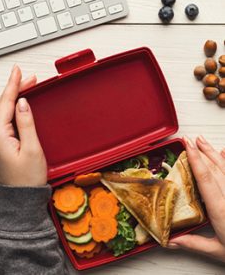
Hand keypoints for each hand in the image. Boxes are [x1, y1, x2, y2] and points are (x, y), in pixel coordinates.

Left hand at [0, 65, 46, 186]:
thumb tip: (22, 103)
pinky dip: (11, 107)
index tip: (17, 71)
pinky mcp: (0, 143)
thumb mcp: (32, 149)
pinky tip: (19, 104)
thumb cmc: (28, 177)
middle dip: (13, 88)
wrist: (22, 197)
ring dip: (12, 97)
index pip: (5, 103)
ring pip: (1, 110)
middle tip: (27, 78)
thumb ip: (26, 123)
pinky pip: (3, 119)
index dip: (12, 85)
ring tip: (25, 87)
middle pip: (1, 104)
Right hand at [168, 135, 224, 262]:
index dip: (195, 159)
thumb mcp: (217, 251)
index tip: (187, 146)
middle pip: (213, 168)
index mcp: (220, 209)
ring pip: (224, 167)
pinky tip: (224, 152)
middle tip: (189, 140)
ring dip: (211, 152)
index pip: (205, 178)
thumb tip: (171, 241)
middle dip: (200, 151)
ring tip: (201, 141)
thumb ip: (193, 243)